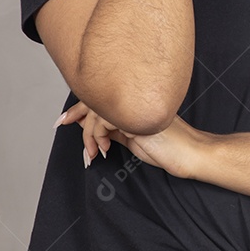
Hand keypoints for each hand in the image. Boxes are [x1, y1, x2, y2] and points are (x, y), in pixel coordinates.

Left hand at [57, 100, 204, 180]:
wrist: (188, 153)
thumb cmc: (166, 148)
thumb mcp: (133, 138)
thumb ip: (114, 129)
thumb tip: (89, 124)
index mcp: (135, 101)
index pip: (104, 96)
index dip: (82, 105)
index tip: (66, 117)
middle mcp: (135, 99)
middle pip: (97, 98)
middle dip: (76, 111)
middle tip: (61, 123)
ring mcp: (136, 105)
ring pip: (98, 110)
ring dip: (89, 135)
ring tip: (93, 153)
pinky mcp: (136, 115)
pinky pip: (104, 120)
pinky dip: (97, 137)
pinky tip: (104, 150)